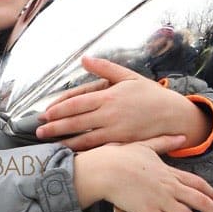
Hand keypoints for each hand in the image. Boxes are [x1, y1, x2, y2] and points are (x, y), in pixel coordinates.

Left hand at [36, 56, 210, 150]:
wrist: (173, 115)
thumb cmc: (150, 94)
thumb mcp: (128, 76)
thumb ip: (105, 68)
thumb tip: (84, 58)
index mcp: (109, 96)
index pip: (76, 103)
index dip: (59, 109)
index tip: (45, 113)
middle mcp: (110, 115)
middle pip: (76, 122)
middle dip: (55, 127)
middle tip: (39, 132)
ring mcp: (116, 132)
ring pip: (85, 139)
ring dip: (66, 141)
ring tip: (51, 144)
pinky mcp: (123, 144)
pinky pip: (100, 148)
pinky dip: (85, 151)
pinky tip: (75, 153)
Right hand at [74, 135, 212, 211]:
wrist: (104, 168)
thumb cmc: (120, 156)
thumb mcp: (145, 145)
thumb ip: (165, 142)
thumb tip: (182, 136)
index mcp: (168, 171)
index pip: (196, 183)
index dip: (210, 192)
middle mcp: (168, 186)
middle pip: (199, 200)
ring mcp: (159, 199)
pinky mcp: (147, 211)